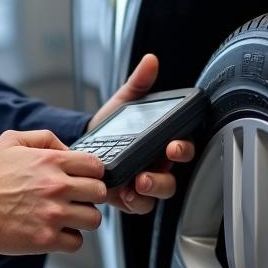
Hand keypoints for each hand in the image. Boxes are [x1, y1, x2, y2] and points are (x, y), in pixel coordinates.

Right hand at [0, 129, 105, 254]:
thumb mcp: (11, 141)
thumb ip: (43, 138)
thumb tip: (66, 148)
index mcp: (51, 161)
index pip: (96, 166)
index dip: (92, 173)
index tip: (85, 179)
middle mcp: (56, 186)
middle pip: (100, 192)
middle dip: (91, 195)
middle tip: (77, 199)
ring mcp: (52, 214)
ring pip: (93, 219)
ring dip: (83, 219)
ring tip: (67, 217)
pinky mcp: (45, 239)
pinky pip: (76, 242)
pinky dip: (69, 239)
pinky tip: (56, 232)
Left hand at [89, 54, 196, 214]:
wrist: (84, 145)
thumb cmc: (110, 126)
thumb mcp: (124, 102)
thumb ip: (138, 84)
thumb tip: (149, 62)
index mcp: (162, 142)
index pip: (183, 146)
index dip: (183, 147)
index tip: (173, 145)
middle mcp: (158, 165)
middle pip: (175, 176)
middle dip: (167, 174)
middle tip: (152, 171)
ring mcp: (145, 183)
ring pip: (160, 192)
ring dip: (152, 189)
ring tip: (138, 183)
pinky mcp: (129, 196)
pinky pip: (140, 205)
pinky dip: (135, 201)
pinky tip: (125, 194)